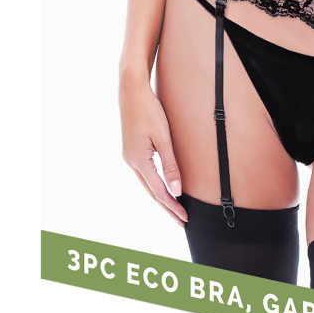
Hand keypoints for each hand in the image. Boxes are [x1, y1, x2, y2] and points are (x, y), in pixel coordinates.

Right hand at [120, 78, 188, 227]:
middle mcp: (131, 162)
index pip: (158, 191)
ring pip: (146, 183)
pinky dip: (153, 184)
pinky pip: (144, 173)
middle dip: (166, 207)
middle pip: (151, 191)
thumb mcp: (163, 138)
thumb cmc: (149, 111)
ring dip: (160, 196)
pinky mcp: (131, 149)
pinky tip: (161, 186)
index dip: (172, 206)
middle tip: (181, 221)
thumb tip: (176, 191)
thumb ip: (170, 165)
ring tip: (173, 208)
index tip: (184, 218)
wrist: (132, 91)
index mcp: (139, 161)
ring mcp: (129, 156)